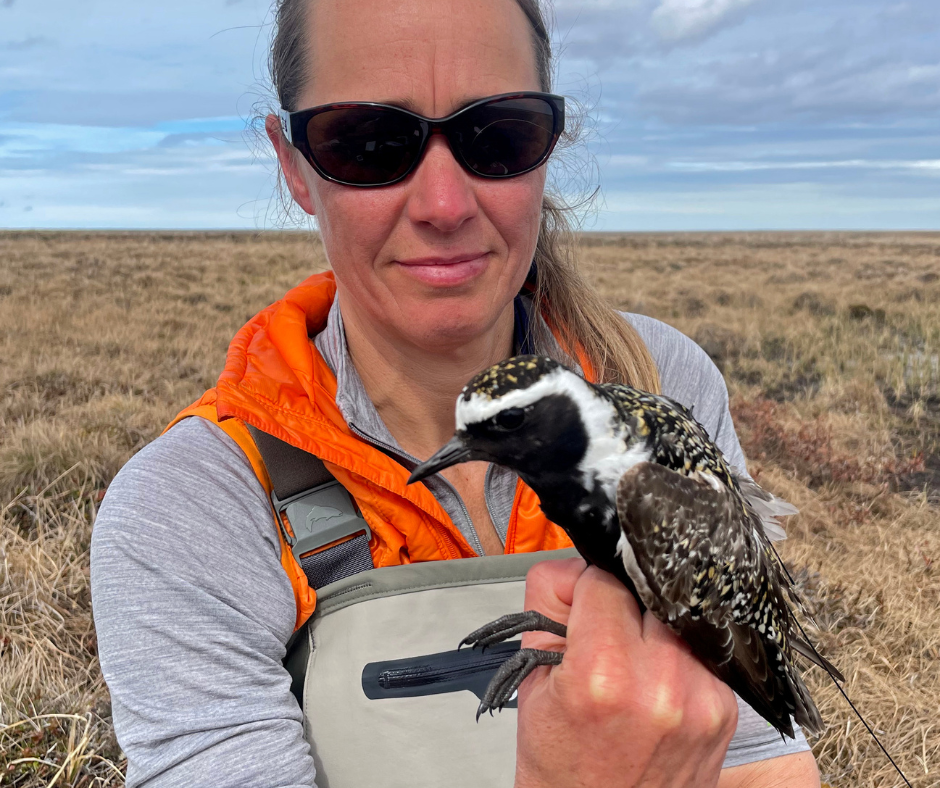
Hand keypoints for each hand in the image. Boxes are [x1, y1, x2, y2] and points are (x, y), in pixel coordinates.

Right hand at [514, 558, 738, 787]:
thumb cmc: (564, 767)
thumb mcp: (532, 681)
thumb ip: (549, 605)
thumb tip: (577, 565)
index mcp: (603, 676)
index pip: (601, 579)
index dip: (583, 589)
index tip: (578, 609)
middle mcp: (660, 685)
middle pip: (643, 591)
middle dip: (618, 604)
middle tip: (601, 635)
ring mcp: (701, 698)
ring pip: (674, 615)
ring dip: (650, 625)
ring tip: (629, 660)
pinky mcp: (724, 709)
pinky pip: (698, 649)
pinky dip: (674, 652)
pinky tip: (654, 680)